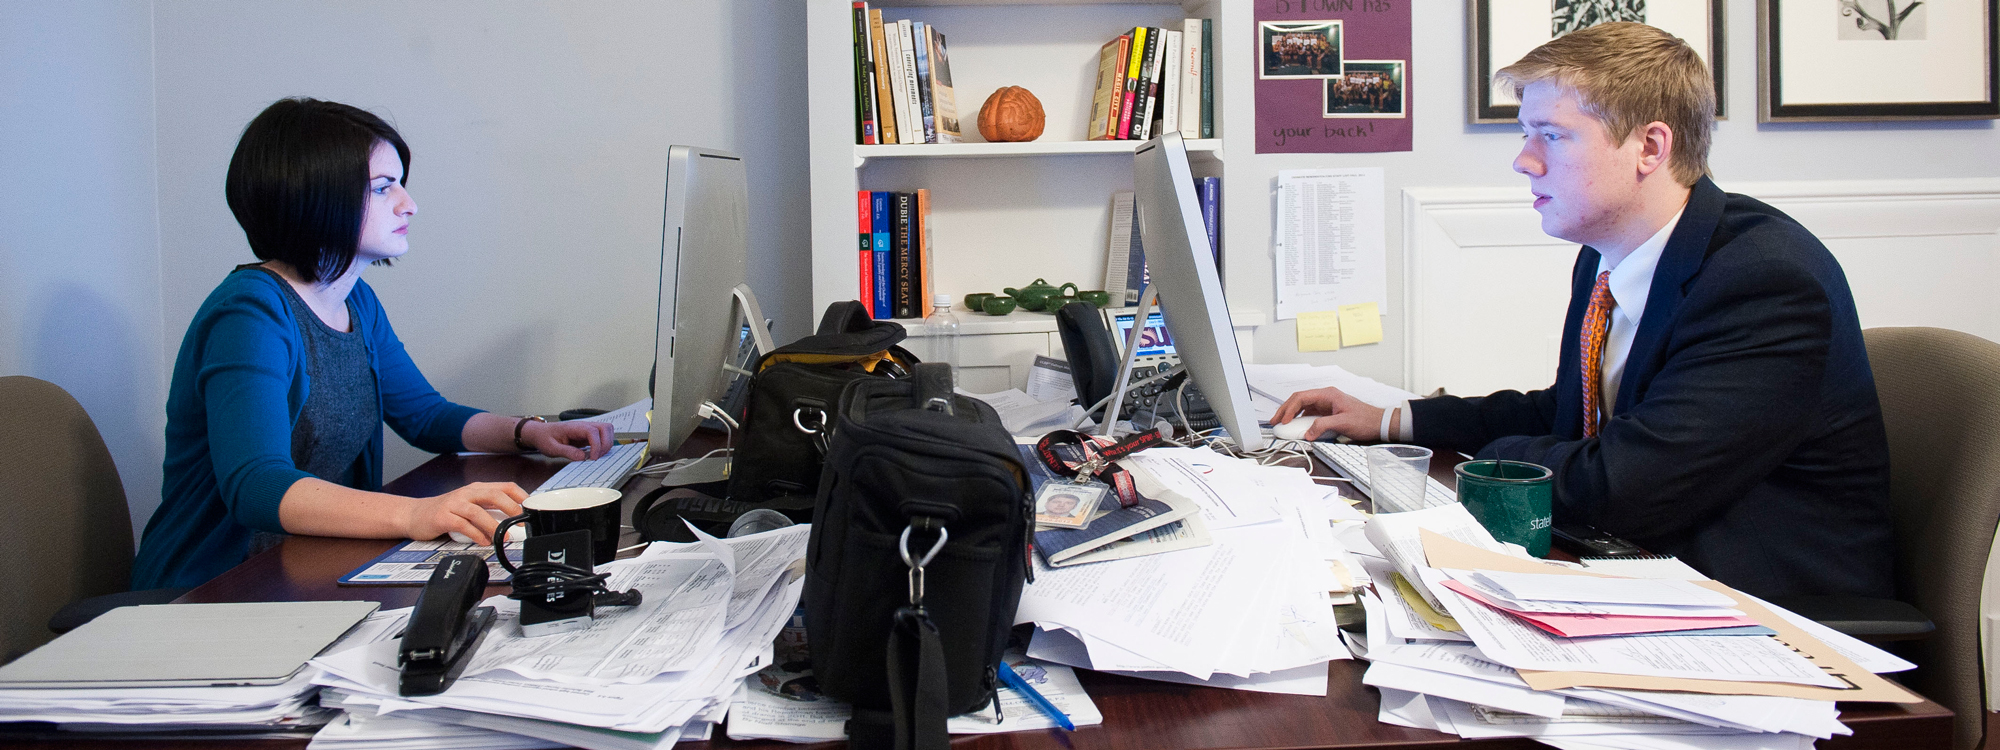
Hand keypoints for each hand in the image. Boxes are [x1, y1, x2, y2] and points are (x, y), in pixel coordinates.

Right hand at [404, 482, 526, 543]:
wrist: (414, 514)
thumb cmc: (446, 511)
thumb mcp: (470, 505)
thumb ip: (489, 509)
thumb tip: (515, 520)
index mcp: (477, 488)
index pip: (504, 486)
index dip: (520, 496)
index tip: (531, 508)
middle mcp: (466, 493)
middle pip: (494, 495)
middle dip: (510, 508)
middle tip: (520, 523)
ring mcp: (454, 504)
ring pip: (478, 512)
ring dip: (494, 526)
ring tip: (503, 538)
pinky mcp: (443, 517)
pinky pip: (463, 525)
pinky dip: (475, 534)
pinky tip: (483, 542)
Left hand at [522, 419, 614, 460]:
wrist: (540, 433)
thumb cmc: (544, 438)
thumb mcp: (552, 448)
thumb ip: (567, 452)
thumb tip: (582, 457)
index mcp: (574, 427)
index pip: (593, 431)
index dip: (597, 445)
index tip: (593, 458)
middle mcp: (583, 426)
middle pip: (606, 427)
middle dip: (606, 444)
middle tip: (597, 457)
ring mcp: (587, 429)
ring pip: (607, 430)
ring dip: (607, 443)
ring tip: (597, 456)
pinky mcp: (588, 435)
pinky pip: (602, 436)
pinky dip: (604, 445)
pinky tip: (595, 454)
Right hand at [1274, 386, 1384, 441]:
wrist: (1378, 424)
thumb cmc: (1365, 419)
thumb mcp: (1343, 422)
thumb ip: (1323, 426)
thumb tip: (1308, 433)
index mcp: (1328, 394)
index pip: (1302, 397)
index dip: (1289, 408)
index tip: (1283, 420)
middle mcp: (1325, 397)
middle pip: (1299, 400)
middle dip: (1285, 410)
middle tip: (1275, 421)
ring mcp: (1325, 405)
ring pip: (1302, 407)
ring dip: (1291, 415)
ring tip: (1282, 424)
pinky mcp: (1326, 413)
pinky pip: (1309, 415)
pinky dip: (1300, 421)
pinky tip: (1296, 427)